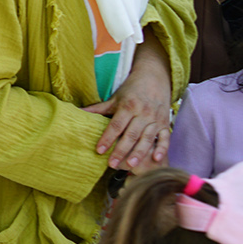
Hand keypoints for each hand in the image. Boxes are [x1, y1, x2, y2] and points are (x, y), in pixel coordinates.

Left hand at [84, 43, 172, 170]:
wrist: (155, 78)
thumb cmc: (131, 90)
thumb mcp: (115, 98)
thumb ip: (98, 108)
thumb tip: (77, 112)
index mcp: (128, 106)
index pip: (116, 125)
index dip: (107, 138)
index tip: (99, 150)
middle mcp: (143, 113)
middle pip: (131, 134)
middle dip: (121, 150)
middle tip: (112, 164)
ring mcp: (155, 119)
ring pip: (147, 138)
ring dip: (139, 153)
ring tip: (130, 165)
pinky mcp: (165, 123)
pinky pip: (165, 137)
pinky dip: (162, 149)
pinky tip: (155, 160)